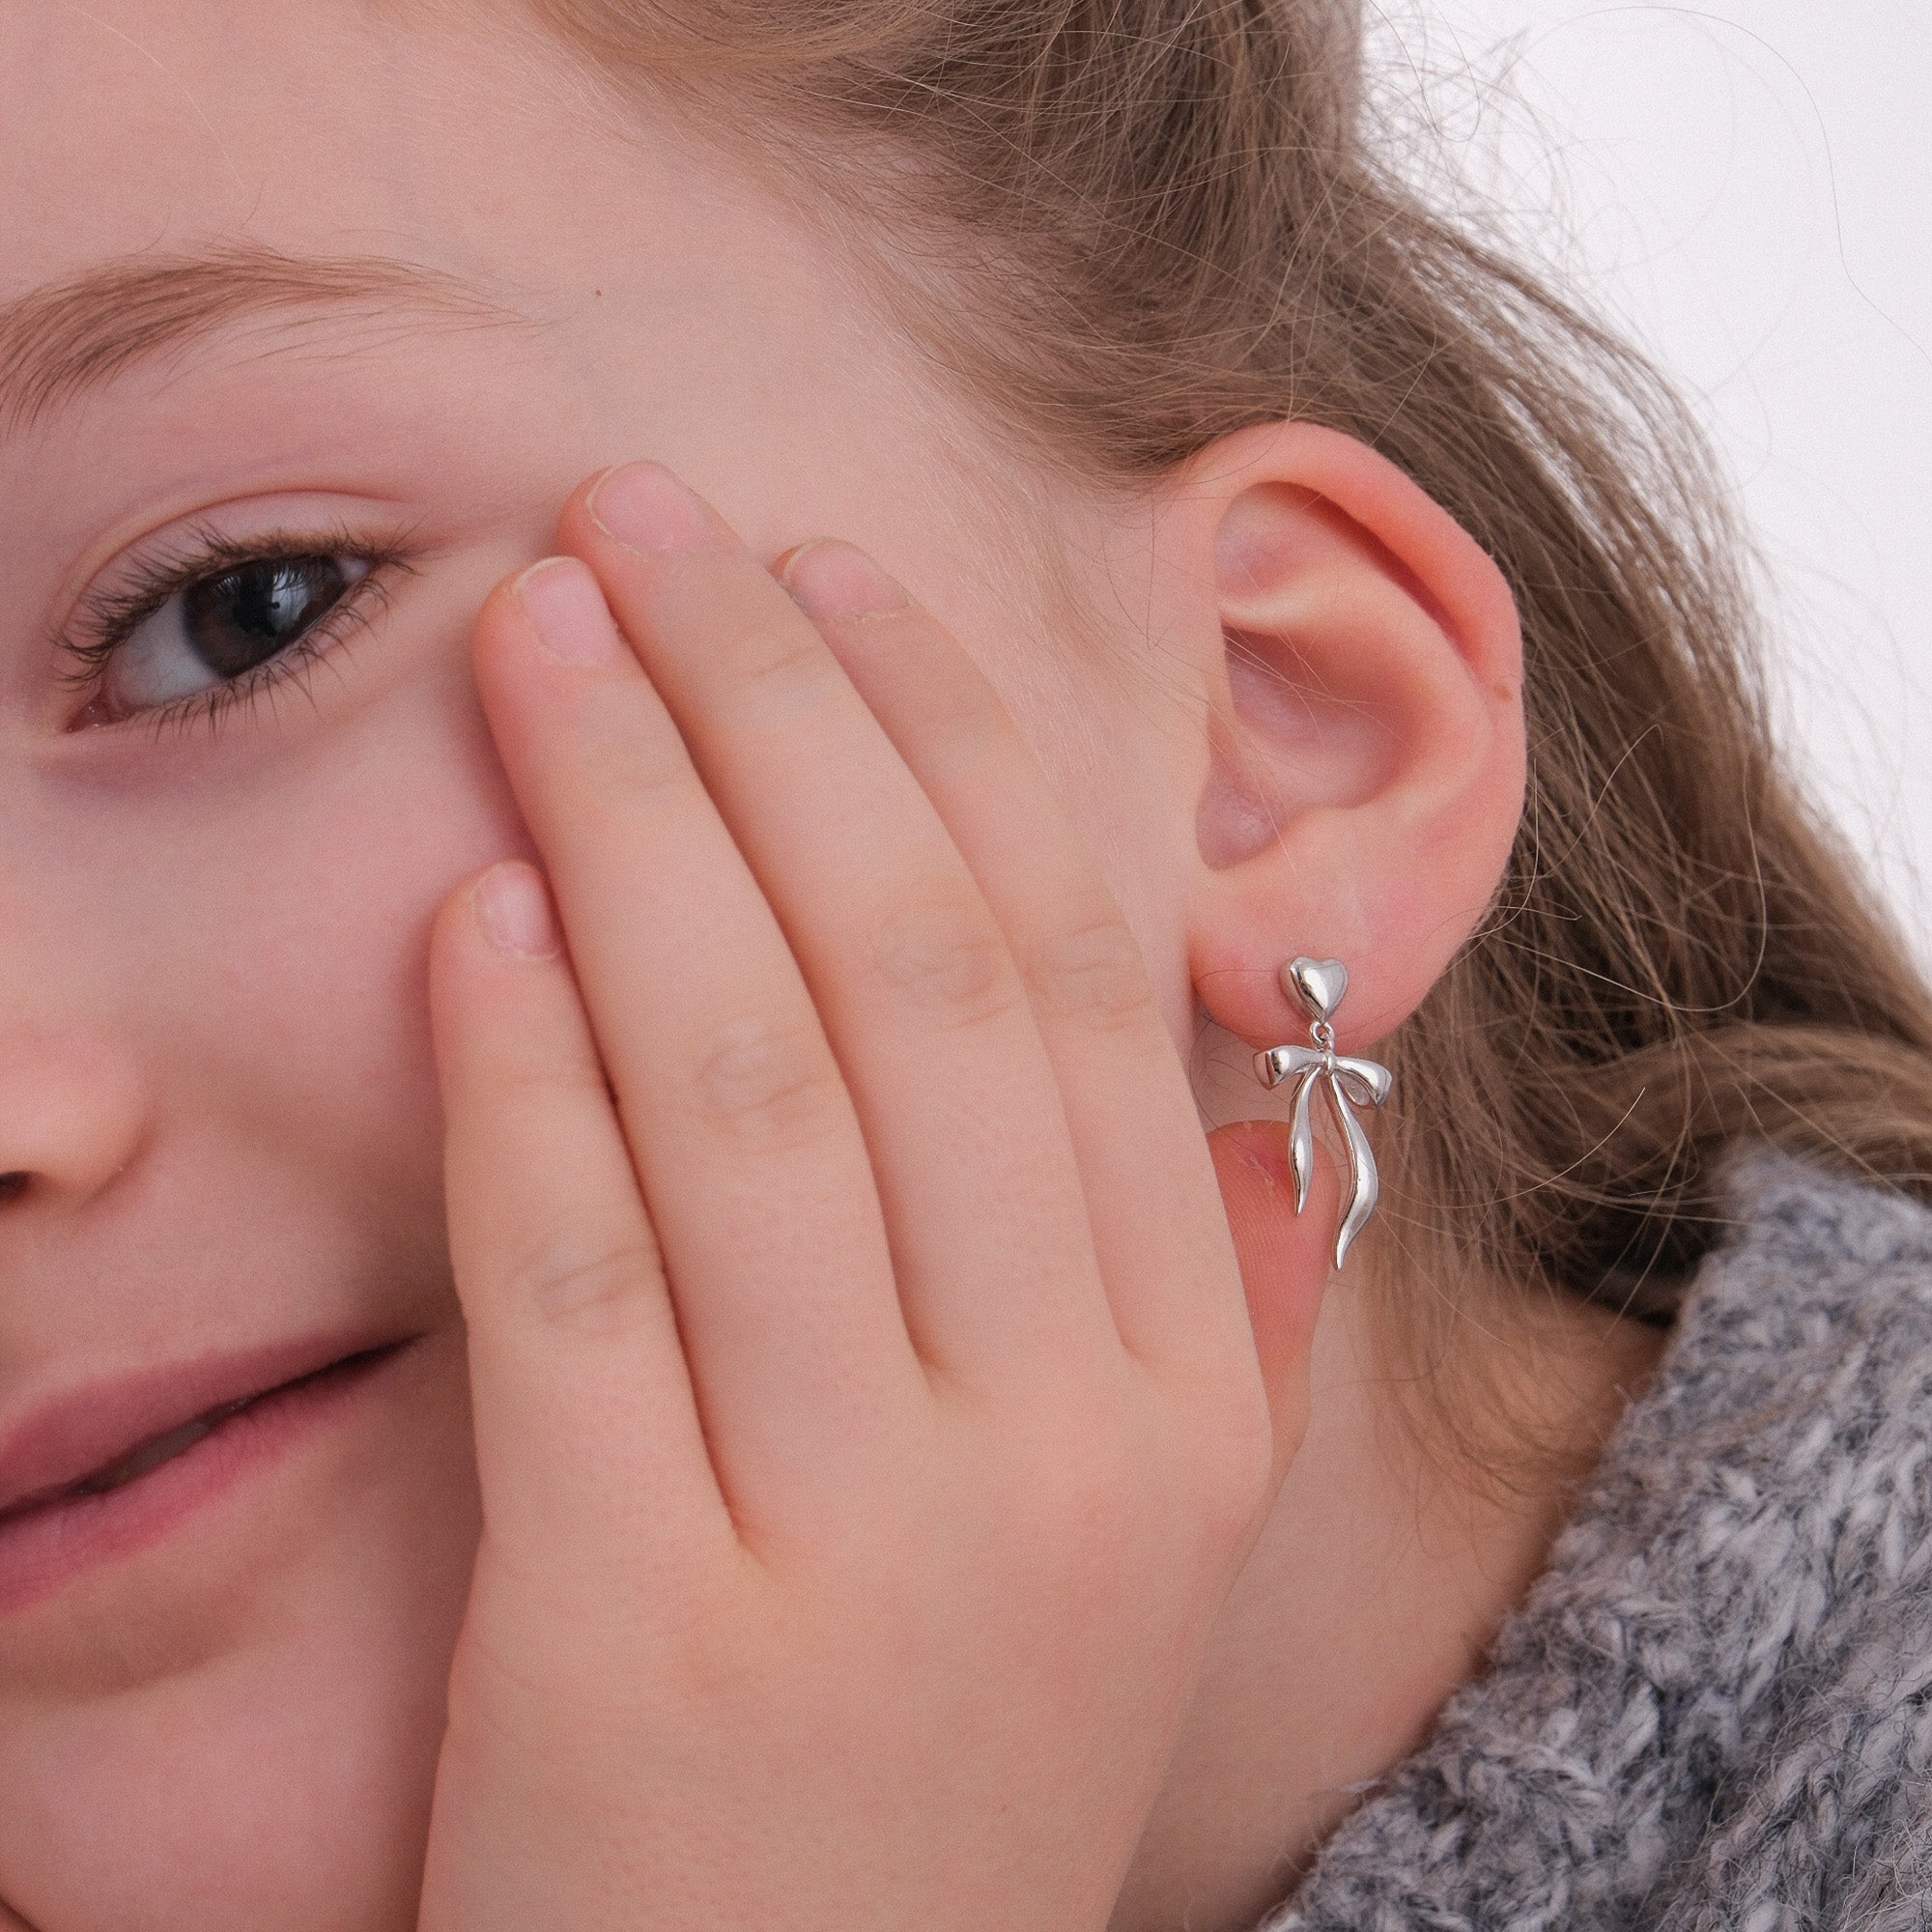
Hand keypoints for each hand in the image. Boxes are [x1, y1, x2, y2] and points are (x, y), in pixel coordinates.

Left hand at [416, 462, 1338, 1930]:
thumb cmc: (947, 1750)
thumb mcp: (1131, 1537)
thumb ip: (1211, 1301)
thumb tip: (1233, 1076)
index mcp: (1180, 1390)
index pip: (1074, 978)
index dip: (946, 741)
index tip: (835, 573)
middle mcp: (1058, 1441)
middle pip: (912, 978)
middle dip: (769, 710)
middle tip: (643, 523)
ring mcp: (862, 1539)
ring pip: (743, 1087)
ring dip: (630, 822)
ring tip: (538, 641)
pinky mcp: (642, 1638)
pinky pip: (581, 1283)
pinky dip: (519, 1074)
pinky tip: (471, 911)